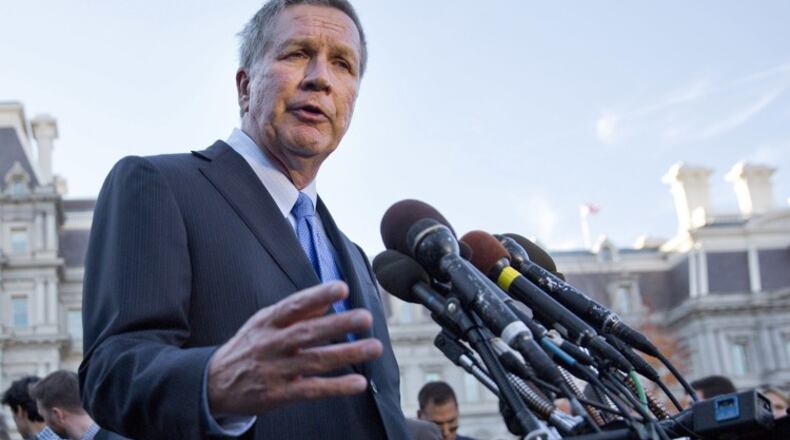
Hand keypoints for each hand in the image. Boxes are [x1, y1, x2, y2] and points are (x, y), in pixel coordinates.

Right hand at [207, 281, 382, 414]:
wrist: (213, 384)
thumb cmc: (247, 347)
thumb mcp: (264, 323)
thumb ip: (296, 312)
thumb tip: (326, 300)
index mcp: (268, 321)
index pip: (295, 305)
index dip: (318, 295)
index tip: (341, 288)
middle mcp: (272, 344)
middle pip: (308, 332)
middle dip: (339, 324)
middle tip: (365, 317)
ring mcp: (276, 370)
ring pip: (315, 360)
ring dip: (347, 353)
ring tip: (374, 348)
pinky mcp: (280, 394)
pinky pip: (312, 389)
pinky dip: (336, 387)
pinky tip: (358, 383)